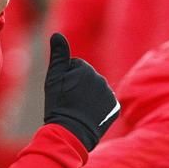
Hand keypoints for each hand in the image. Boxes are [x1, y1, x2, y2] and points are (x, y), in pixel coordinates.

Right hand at [43, 33, 118, 150]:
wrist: (71, 133)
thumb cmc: (59, 106)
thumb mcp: (53, 79)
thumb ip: (58, 55)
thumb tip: (57, 34)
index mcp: (85, 69)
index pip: (76, 67)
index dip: (67, 79)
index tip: (63, 92)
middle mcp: (101, 78)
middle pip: (87, 78)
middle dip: (79, 86)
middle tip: (70, 102)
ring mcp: (109, 93)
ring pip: (97, 90)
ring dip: (89, 96)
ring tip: (79, 109)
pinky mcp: (115, 107)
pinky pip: (105, 102)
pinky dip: (99, 107)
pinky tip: (90, 115)